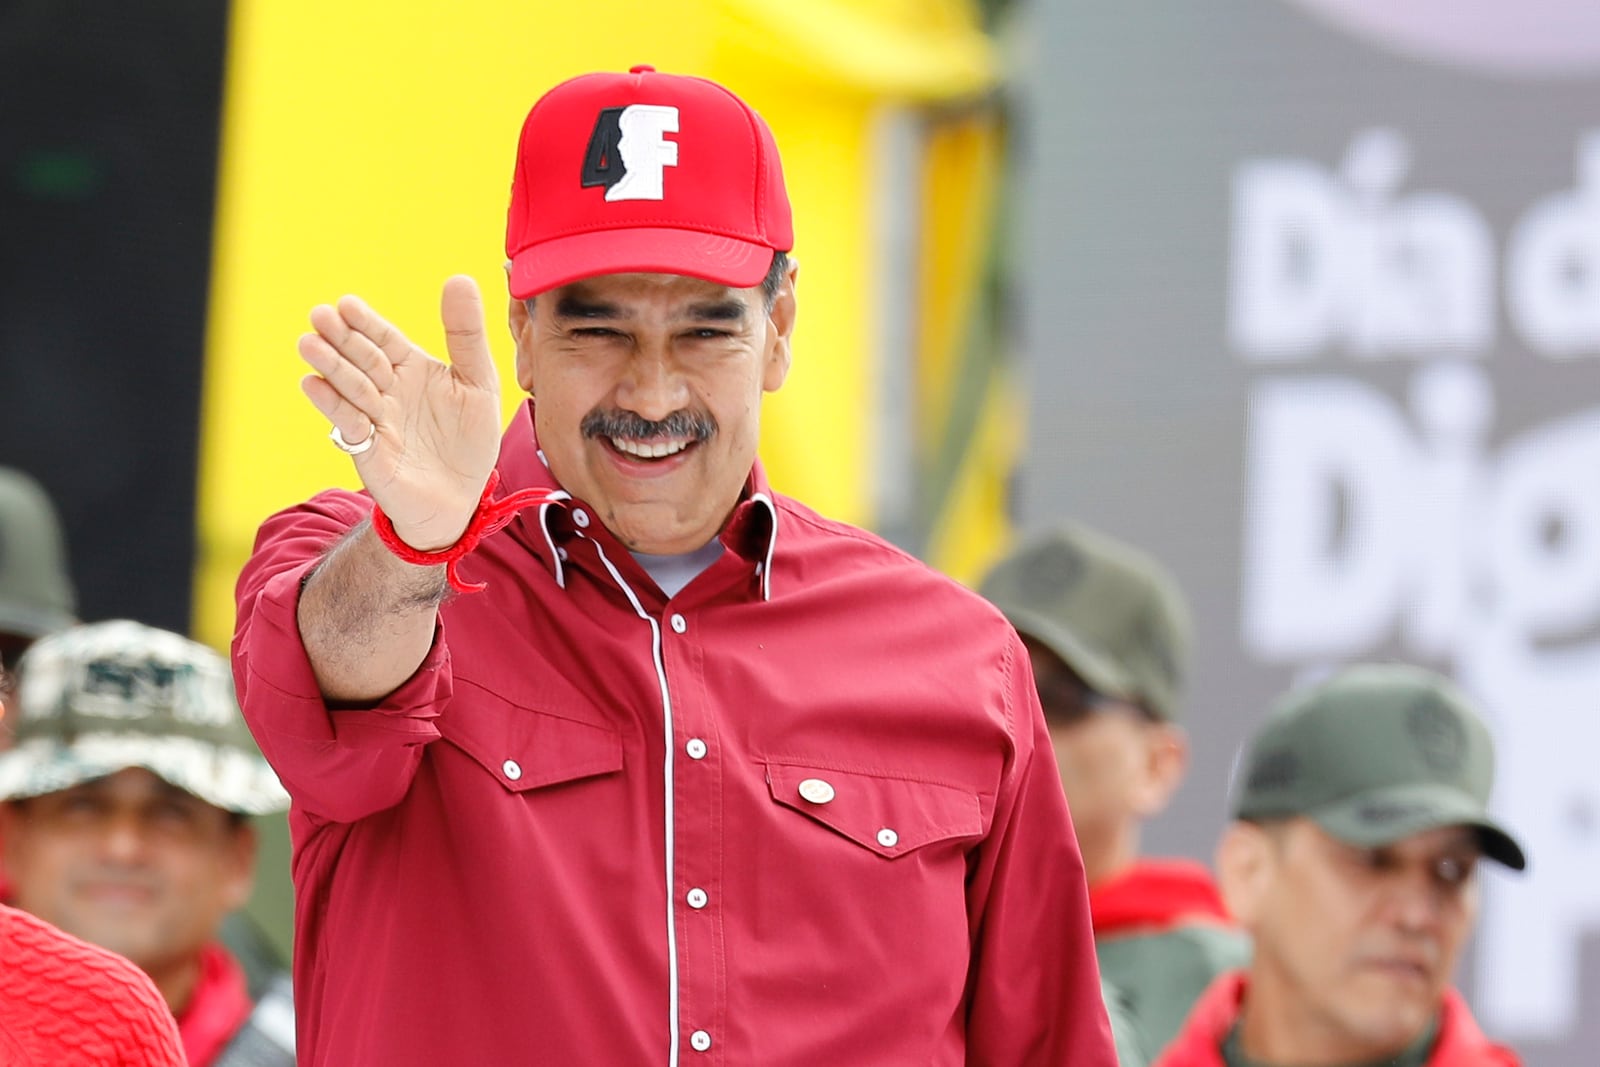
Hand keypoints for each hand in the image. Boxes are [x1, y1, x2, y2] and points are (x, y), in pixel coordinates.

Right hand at [299, 275, 501, 550]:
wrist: (461, 498)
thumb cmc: (468, 440)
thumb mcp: (478, 382)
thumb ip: (466, 335)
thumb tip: (460, 278)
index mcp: (411, 369)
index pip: (384, 339)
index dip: (365, 322)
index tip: (347, 304)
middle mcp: (386, 390)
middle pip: (360, 358)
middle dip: (340, 337)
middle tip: (320, 316)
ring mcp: (374, 418)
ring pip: (348, 386)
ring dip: (330, 365)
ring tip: (310, 343)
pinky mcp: (367, 450)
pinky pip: (347, 424)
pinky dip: (332, 405)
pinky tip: (314, 385)